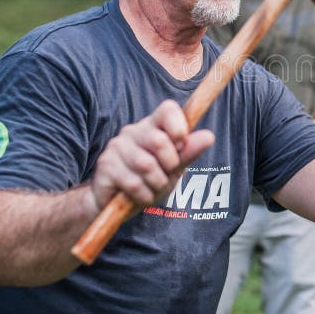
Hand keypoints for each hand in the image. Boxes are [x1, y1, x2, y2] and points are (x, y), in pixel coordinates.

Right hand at [90, 100, 214, 210]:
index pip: (168, 109)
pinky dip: (144, 195)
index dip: (179, 127)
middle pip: (160, 141)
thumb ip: (189, 152)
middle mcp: (132, 131)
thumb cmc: (150, 181)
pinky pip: (133, 183)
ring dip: (157, 184)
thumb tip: (209, 136)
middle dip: (170, 165)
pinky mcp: (105, 166)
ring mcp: (116, 146)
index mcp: (152, 125)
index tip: (180, 146)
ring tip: (153, 187)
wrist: (117, 204)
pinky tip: (140, 195)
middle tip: (165, 175)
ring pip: (147, 166)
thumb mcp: (174, 168)